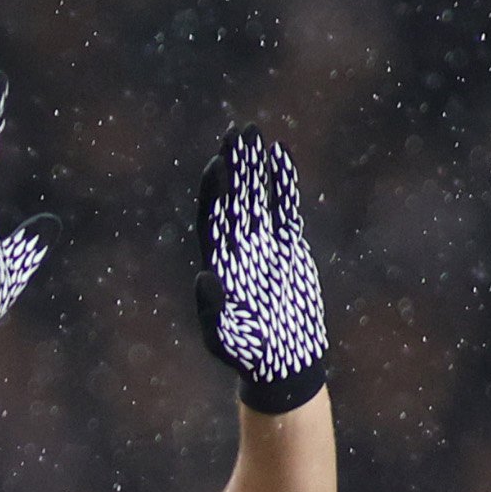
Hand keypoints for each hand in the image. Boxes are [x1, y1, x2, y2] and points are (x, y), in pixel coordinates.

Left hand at [202, 127, 328, 413]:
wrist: (282, 361)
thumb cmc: (247, 354)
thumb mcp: (224, 337)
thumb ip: (211, 310)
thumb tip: (202, 277)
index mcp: (219, 263)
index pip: (212, 218)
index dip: (214, 191)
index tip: (217, 164)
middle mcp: (237, 248)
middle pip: (232, 198)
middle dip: (234, 165)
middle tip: (235, 130)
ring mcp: (263, 245)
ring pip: (256, 196)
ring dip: (254, 165)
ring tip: (252, 131)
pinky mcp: (287, 247)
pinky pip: (284, 208)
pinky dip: (282, 183)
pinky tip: (280, 155)